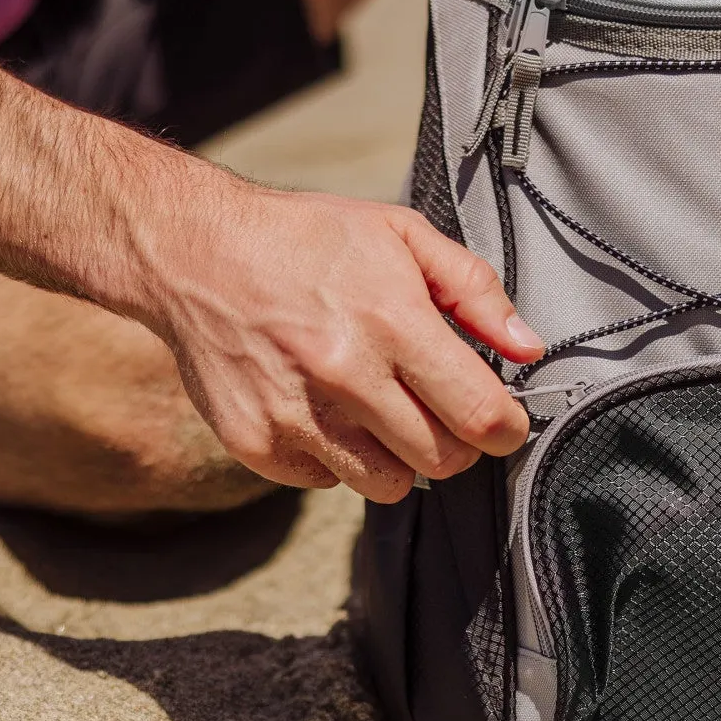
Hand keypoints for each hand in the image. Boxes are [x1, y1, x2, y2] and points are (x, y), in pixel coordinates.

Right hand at [146, 178, 542, 502]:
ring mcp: (294, 415)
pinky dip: (336, 458)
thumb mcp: (401, 234)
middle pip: (440, 461)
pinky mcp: (254, 442)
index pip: (478, 414)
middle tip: (440, 412)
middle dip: (455, 444)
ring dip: (398, 458)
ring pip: (387, 485)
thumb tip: (526, 347)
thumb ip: (473, 290)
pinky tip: (324, 410)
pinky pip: (326, 482)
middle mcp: (344, 375)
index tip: (502, 424)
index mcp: (391, 321)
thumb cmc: (307, 239)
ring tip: (380, 411)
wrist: (195, 251)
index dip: (505, 430)